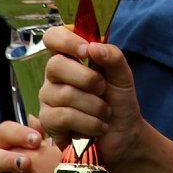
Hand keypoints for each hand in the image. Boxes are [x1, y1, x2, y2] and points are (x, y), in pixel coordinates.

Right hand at [39, 27, 142, 168]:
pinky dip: (88, 122)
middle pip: (56, 65)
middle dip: (87, 79)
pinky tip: (98, 127)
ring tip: (105, 113)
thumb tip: (92, 47)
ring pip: (64, 94)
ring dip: (94, 106)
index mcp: (71, 57)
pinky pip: (63, 116)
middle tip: (103, 89)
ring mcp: (48, 97)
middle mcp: (55, 75)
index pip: (53, 37)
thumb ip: (112, 56)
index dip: (66, 40)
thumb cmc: (119, 100)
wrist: (124, 135)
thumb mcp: (122, 75)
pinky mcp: (48, 121)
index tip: (86, 51)